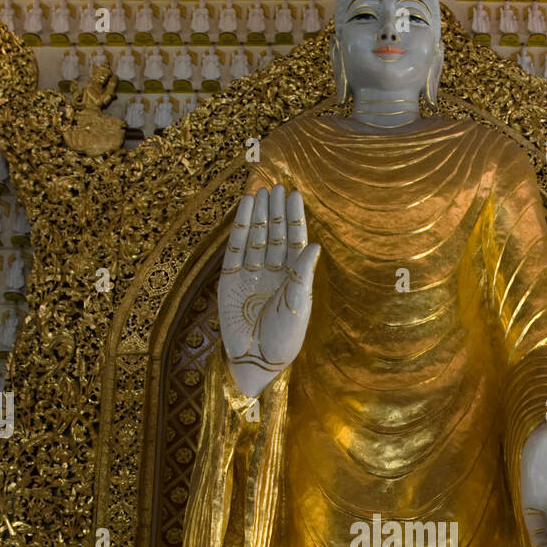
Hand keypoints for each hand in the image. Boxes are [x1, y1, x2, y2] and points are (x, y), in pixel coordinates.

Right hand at [218, 183, 319, 395]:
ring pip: (256, 236)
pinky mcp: (230, 278)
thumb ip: (303, 274)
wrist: (255, 360)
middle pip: (275, 234)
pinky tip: (245, 207)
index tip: (294, 194)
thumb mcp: (297, 305)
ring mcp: (251, 273)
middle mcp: (273, 272)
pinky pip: (236, 247)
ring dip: (259, 214)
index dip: (294, 218)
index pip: (295, 241)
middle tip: (276, 185)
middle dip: (276, 210)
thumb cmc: (283, 339)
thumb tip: (315, 245)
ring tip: (261, 190)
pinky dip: (241, 227)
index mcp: (293, 278)